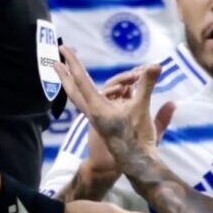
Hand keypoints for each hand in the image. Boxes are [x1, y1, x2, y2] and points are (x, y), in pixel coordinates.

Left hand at [57, 48, 160, 165]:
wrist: (135, 164)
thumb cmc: (136, 139)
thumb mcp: (142, 109)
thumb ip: (147, 86)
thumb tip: (155, 65)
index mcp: (96, 107)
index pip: (80, 79)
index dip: (72, 62)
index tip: (62, 48)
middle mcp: (92, 112)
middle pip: (73, 89)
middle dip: (65, 73)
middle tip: (56, 59)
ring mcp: (97, 118)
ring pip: (85, 95)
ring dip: (85, 82)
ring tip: (101, 72)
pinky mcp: (103, 122)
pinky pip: (98, 101)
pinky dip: (103, 91)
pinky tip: (118, 88)